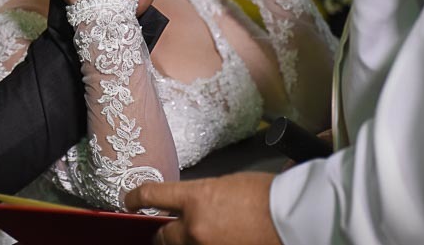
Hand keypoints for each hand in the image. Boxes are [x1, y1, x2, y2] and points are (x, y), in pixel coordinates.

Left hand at [125, 173, 280, 244]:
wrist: (294, 219)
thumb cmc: (267, 197)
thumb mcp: (227, 185)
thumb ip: (201, 196)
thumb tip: (188, 205)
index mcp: (196, 198)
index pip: (151, 195)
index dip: (135, 198)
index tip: (129, 201)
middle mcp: (195, 227)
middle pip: (161, 236)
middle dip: (163, 233)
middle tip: (167, 229)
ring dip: (184, 243)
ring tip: (197, 237)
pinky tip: (214, 241)